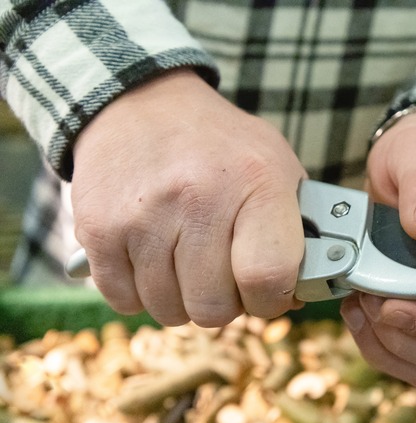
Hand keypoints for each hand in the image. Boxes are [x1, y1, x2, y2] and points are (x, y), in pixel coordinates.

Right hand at [71, 69, 307, 326]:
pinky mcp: (98, 229)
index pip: (268, 278)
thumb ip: (298, 230)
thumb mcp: (278, 167)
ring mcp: (143, 215)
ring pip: (168, 310)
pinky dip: (140, 293)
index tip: (268, 293)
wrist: (141, 104)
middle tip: (224, 276)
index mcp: (257, 183)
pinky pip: (123, 301)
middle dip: (225, 303)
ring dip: (181, 298)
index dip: (272, 300)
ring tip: (188, 261)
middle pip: (214, 306)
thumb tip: (302, 295)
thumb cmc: (222, 147)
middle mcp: (198, 198)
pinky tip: (153, 260)